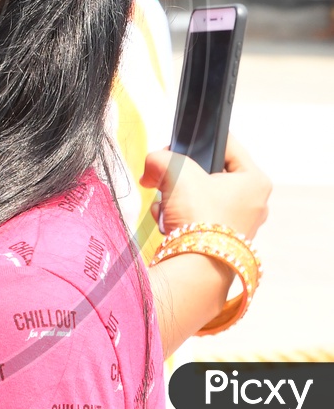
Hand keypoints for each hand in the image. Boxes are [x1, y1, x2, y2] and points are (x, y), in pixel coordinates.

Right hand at [142, 133, 270, 240]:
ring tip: (165, 205)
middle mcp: (254, 203)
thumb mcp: (177, 172)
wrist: (196, 266)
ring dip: (177, 198)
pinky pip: (198, 217)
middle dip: (180, 176)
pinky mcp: (222, 241)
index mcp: (255, 181)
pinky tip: (167, 222)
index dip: (197, 142)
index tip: (176, 148)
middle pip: (209, 173)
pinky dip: (180, 217)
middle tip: (163, 177)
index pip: (226, 145)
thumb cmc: (199, 217)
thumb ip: (161, 158)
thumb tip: (152, 163)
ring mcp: (239, 225)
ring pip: (201, 196)